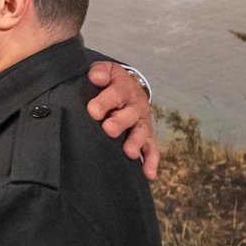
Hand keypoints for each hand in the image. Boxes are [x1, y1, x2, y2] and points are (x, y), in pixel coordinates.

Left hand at [86, 61, 159, 179]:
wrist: (127, 87)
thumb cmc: (109, 82)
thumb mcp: (105, 71)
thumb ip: (99, 72)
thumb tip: (95, 77)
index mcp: (123, 88)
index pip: (114, 93)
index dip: (105, 101)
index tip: (93, 111)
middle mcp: (135, 106)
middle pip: (129, 114)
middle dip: (120, 122)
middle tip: (109, 129)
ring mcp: (141, 122)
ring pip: (141, 132)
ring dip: (135, 142)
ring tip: (128, 152)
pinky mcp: (146, 136)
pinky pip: (151, 149)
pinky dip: (151, 161)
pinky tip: (148, 174)